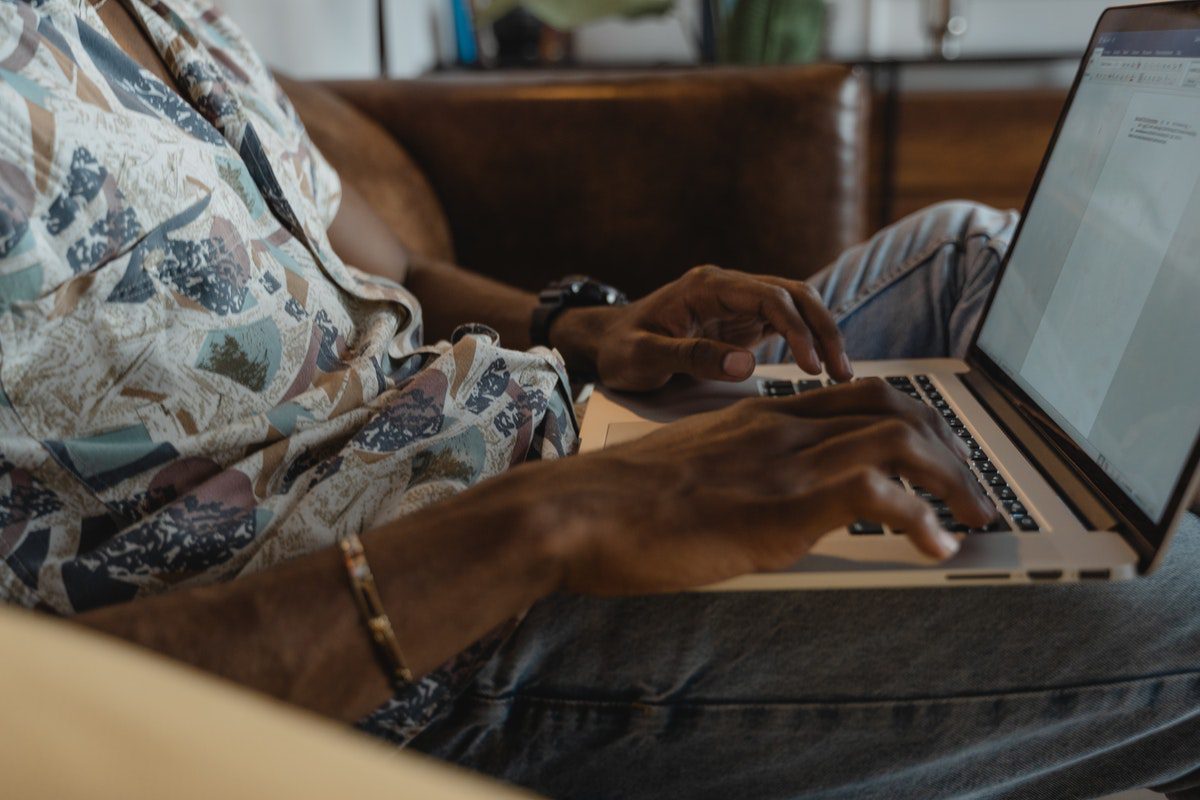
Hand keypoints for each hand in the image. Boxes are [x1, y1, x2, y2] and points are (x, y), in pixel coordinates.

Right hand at [541, 379, 994, 594]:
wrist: (574, 510)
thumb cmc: (615, 499)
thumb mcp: (687, 468)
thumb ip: (734, 471)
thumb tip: (759, 503)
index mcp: (758, 414)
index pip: (858, 395)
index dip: (911, 422)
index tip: (934, 458)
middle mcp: (780, 425)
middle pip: (895, 409)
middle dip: (950, 448)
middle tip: (970, 493)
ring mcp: (783, 460)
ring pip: (901, 441)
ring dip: (954, 480)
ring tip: (973, 520)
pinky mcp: (781, 503)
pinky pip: (878, 495)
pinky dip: (922, 520)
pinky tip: (934, 548)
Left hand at [550, 265, 852, 391]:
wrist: (605, 343)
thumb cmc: (620, 348)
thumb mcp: (646, 357)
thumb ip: (692, 357)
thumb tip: (745, 364)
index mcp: (707, 286)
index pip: (769, 296)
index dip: (797, 328)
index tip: (810, 365)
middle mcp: (728, 287)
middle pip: (794, 295)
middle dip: (823, 330)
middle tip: (840, 372)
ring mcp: (737, 303)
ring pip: (797, 306)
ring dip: (822, 335)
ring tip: (839, 373)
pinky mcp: (741, 322)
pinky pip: (786, 323)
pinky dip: (808, 341)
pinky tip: (822, 366)